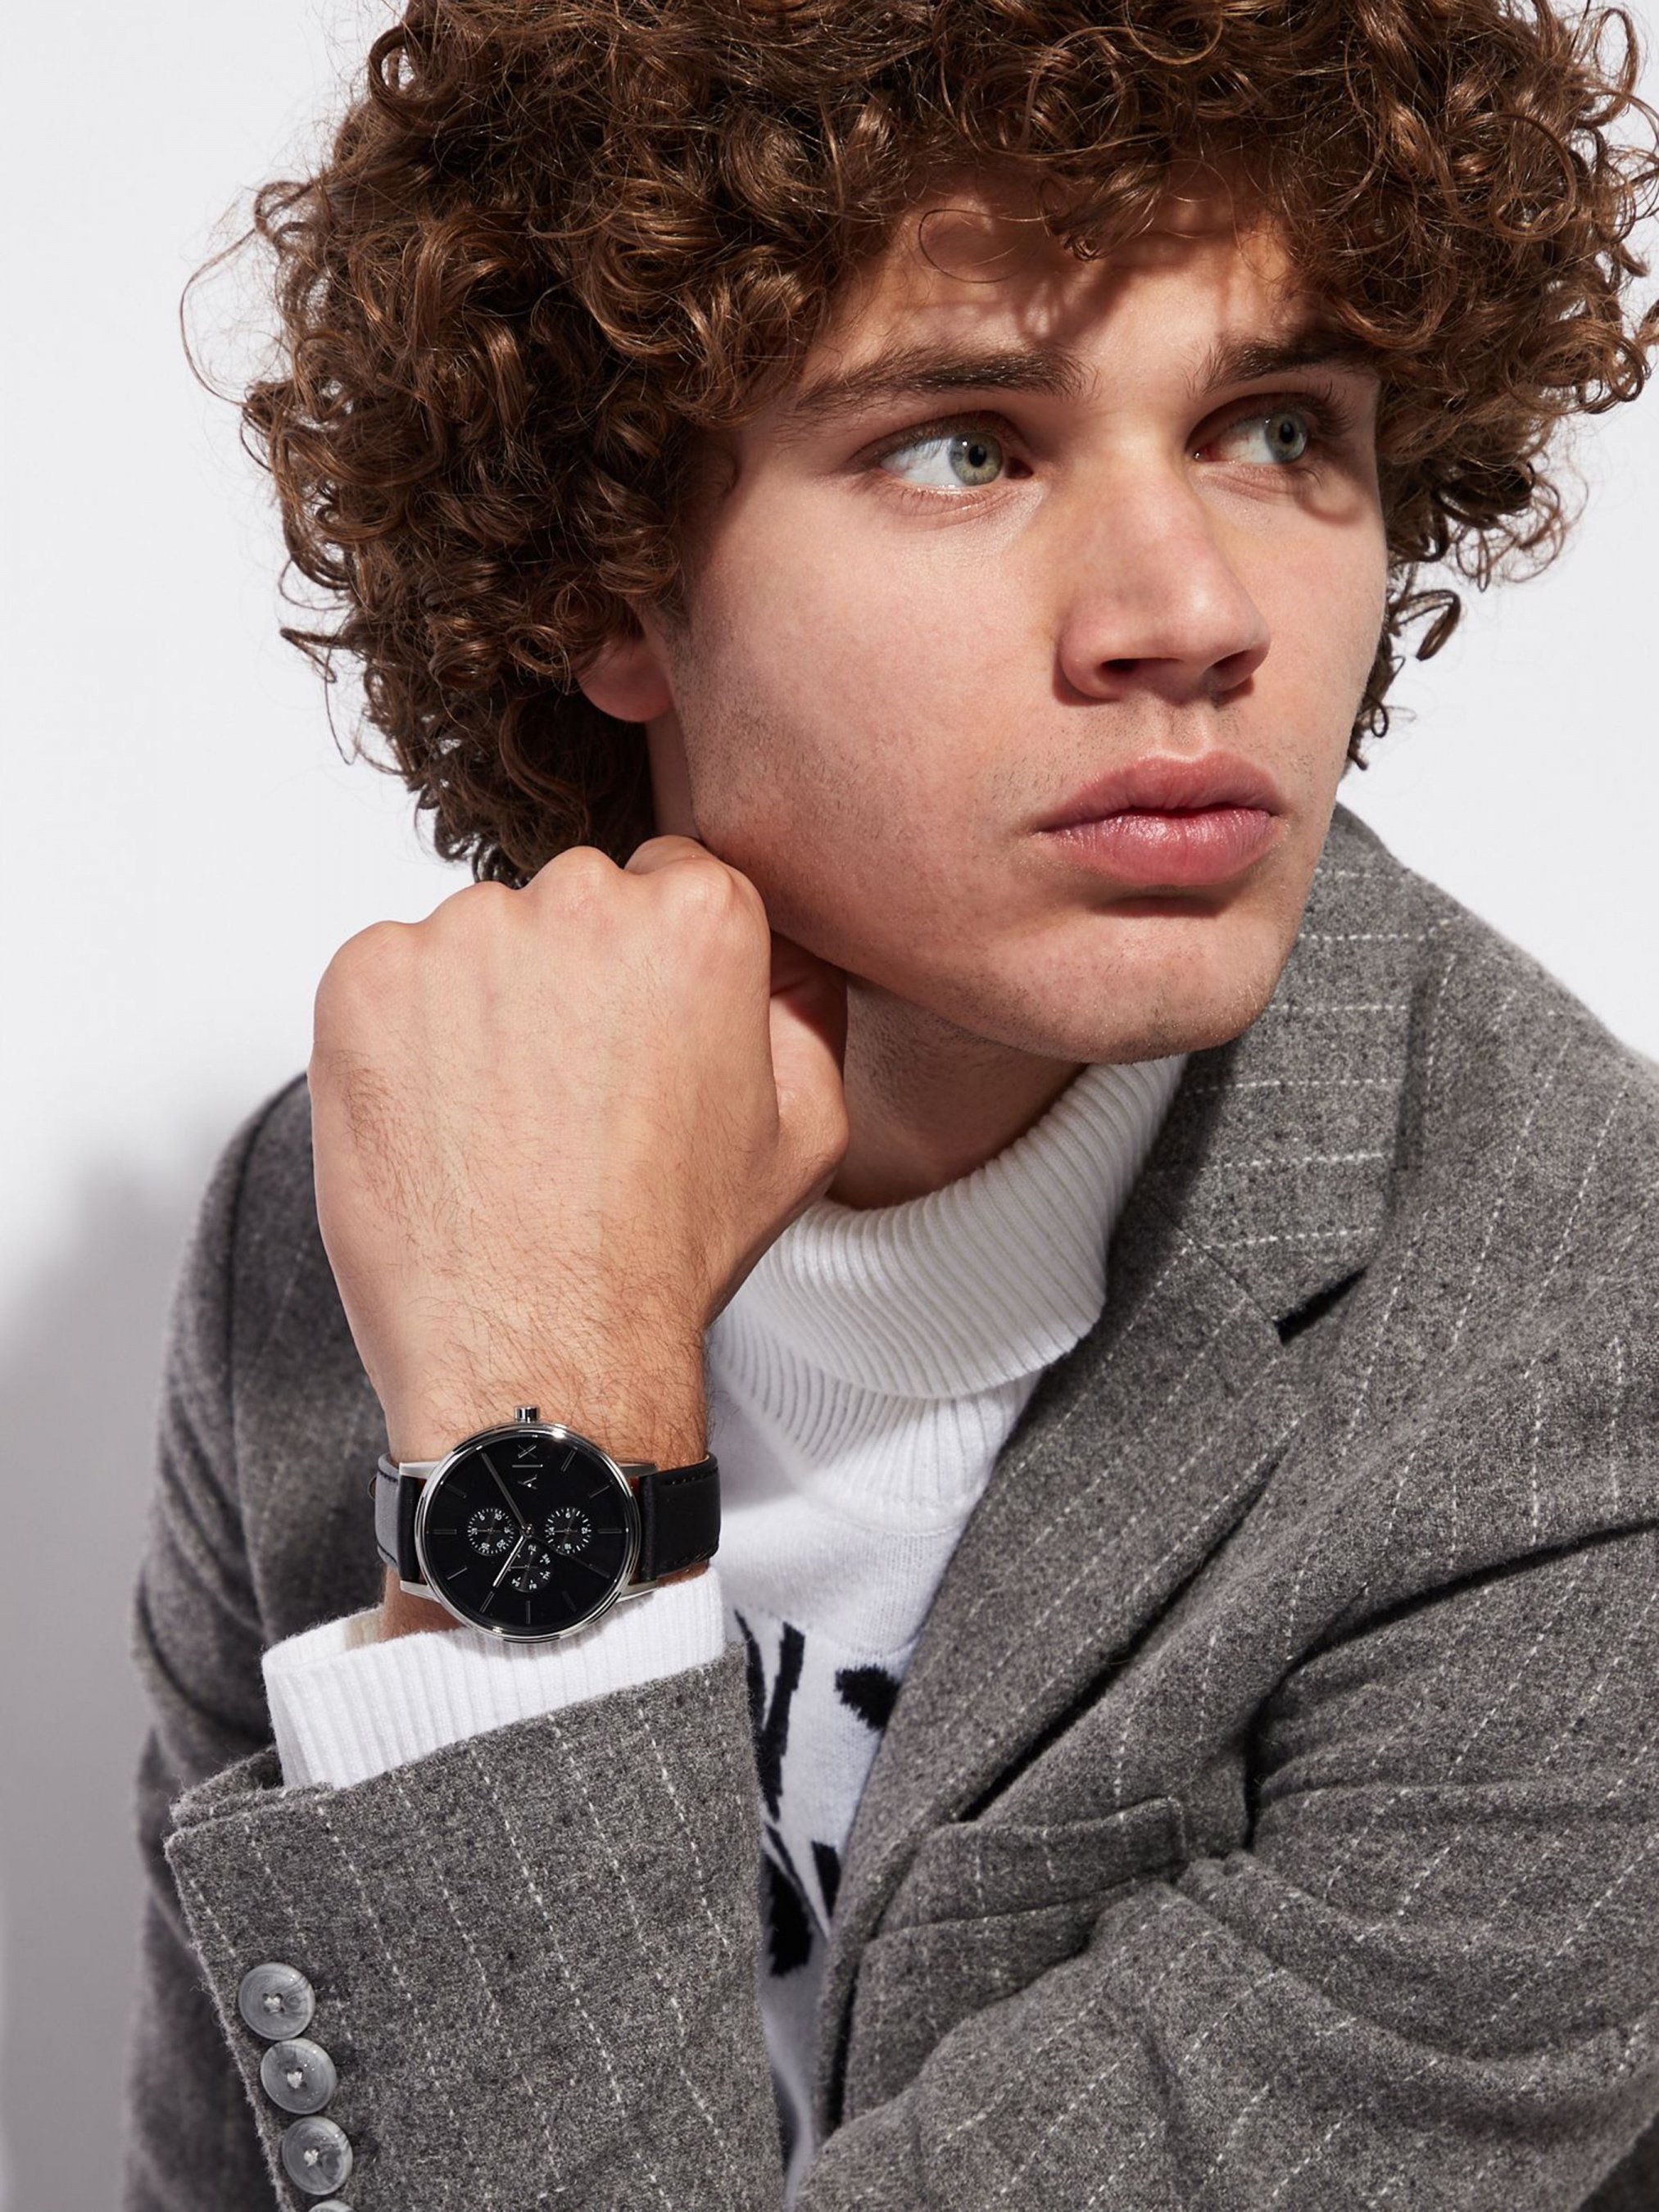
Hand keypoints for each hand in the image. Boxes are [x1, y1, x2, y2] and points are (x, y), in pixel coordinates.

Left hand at [309, 835, 848, 1472]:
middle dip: (569, 982)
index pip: (668, 885)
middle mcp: (581, 899)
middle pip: (569, 904)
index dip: (650, 973)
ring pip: (475, 943)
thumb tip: (783, 956)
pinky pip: (388, 978)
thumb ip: (803, 1010)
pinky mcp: (366, 977)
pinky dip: (403, 1040)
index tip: (634, 1039)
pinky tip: (442, 1126)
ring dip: (482, 1011)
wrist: (541, 1349)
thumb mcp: (804, 1132)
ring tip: (502, 1128)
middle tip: (572, 1099)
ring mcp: (463, 934)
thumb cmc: (663, 1255)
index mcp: (699, 917)